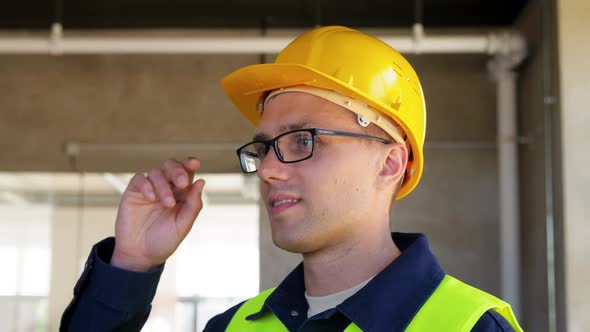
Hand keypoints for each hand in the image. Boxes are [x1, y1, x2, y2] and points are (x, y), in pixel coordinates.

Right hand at [111, 157, 205, 271]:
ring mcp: (149, 189)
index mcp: (181, 194)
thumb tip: (201, 181)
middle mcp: (166, 188)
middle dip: (177, 170)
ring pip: (156, 172)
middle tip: (181, 183)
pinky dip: (146, 185)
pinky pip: (139, 179)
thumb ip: (193, 204)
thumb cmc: (164, 241)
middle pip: (171, 166)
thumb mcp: (183, 225)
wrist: (141, 255)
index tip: (194, 163)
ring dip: (163, 185)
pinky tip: (151, 198)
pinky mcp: (133, 193)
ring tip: (167, 203)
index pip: (187, 172)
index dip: (190, 163)